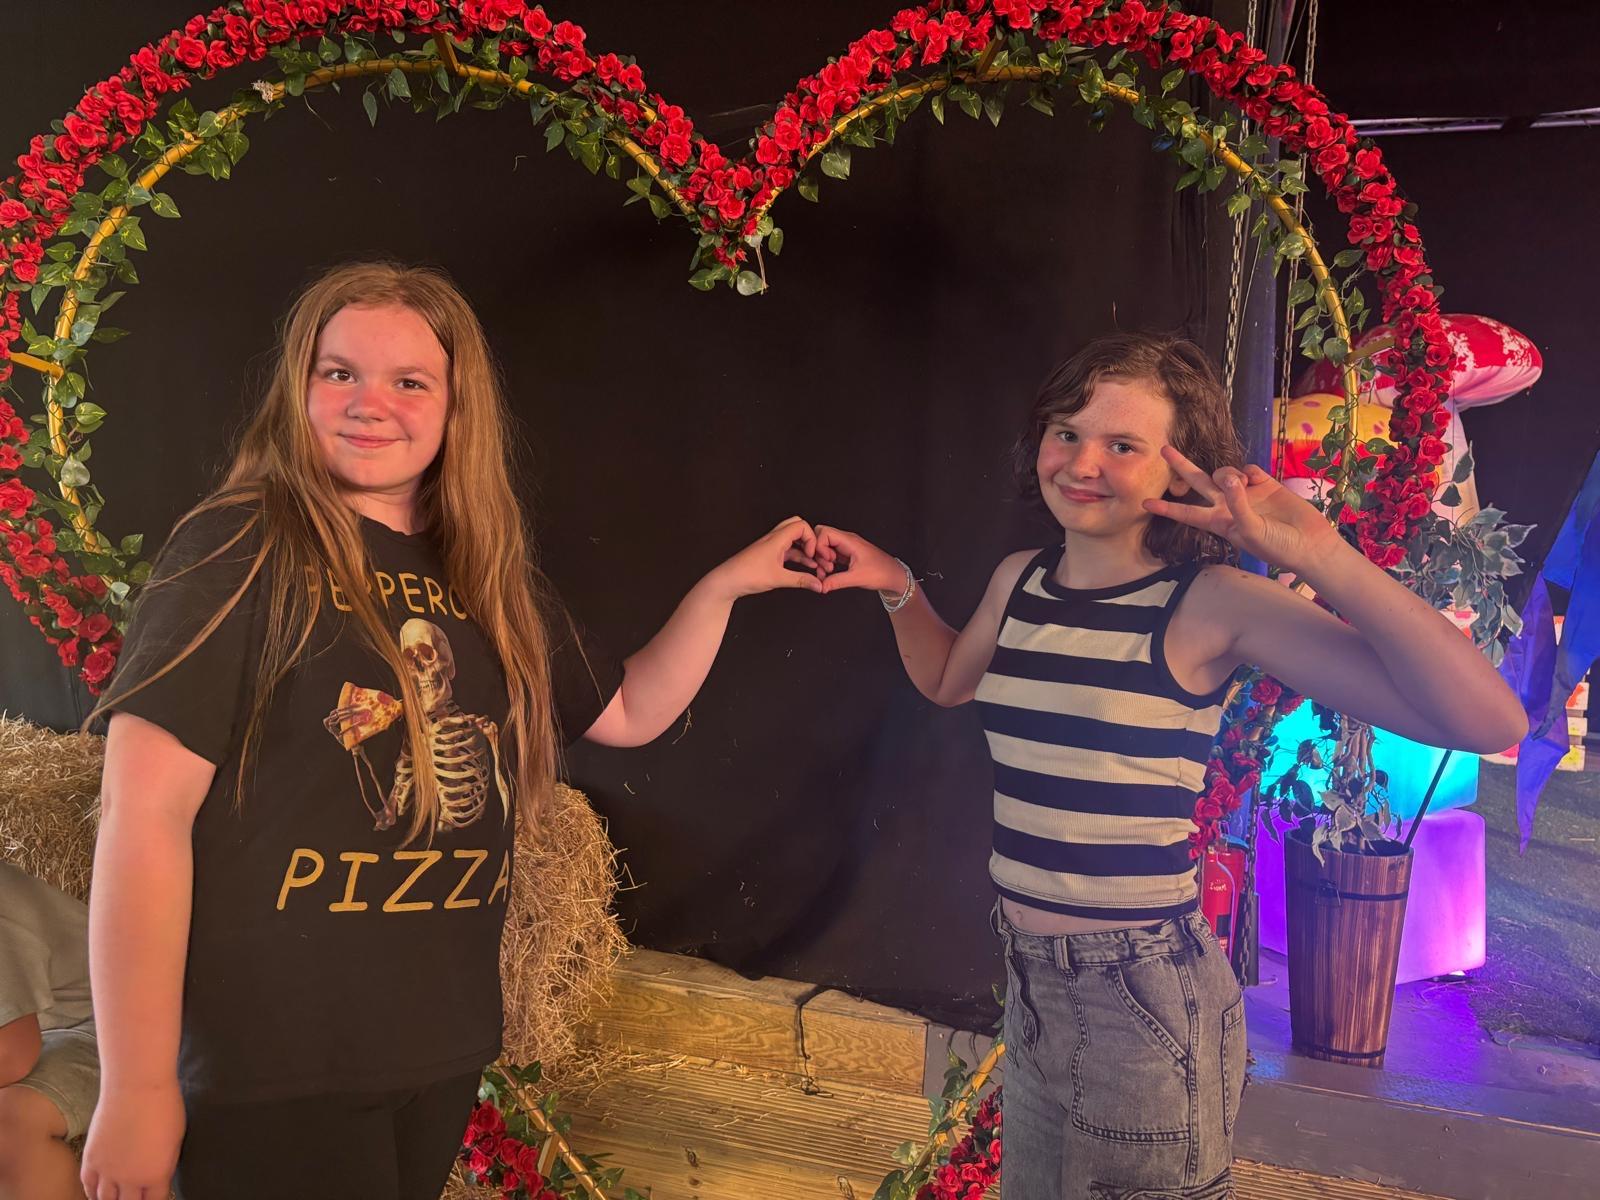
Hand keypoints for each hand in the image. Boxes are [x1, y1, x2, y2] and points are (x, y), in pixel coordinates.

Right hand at [81, 1083, 185, 1199]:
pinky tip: (97, 1194)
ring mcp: (107, 1171)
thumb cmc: (165, 1107)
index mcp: (156, 1175)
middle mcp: (129, 1179)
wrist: (137, 1086)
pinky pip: (88, 1185)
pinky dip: (92, 1193)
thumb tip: (157, 1178)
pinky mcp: (90, 1159)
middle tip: (135, 1197)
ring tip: (117, 1198)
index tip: (155, 1197)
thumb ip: (164, 1165)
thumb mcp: (175, 1141)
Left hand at [706, 516, 822, 599]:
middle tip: (815, 553)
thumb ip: (801, 580)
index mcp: (776, 538)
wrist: (727, 581)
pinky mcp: (768, 555)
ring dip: (804, 549)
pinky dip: (797, 556)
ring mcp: (771, 546)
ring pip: (793, 540)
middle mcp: (774, 538)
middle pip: (797, 527)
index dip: (811, 539)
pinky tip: (805, 568)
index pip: (801, 525)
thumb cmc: (747, 575)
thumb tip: (818, 585)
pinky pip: (787, 551)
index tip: (812, 555)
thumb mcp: (778, 579)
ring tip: (815, 564)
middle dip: (810, 539)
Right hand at [814, 526, 909, 596]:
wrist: (894, 576)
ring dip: (822, 558)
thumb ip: (836, 581)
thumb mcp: (857, 578)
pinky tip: (831, 572)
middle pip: (822, 536)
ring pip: (826, 545)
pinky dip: (827, 561)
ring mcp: (847, 546)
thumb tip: (821, 586)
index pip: (824, 533)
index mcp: (850, 541)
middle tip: (825, 566)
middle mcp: (847, 540)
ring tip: (829, 571)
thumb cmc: (882, 572)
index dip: (819, 546)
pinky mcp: (847, 554)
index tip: (826, 561)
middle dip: (818, 551)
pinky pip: (831, 553)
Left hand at [1144, 447, 1342, 573]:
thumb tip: (1230, 477)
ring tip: (1242, 485)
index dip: (1167, 507)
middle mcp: (1227, 505)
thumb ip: (1237, 504)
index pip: (1187, 513)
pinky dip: (1247, 472)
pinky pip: (1247, 468)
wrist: (1308, 542)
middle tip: (1164, 449)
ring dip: (1226, 474)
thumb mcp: (1250, 530)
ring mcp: (1245, 493)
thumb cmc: (1276, 545)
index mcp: (1218, 522)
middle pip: (1197, 482)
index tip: (1144, 503)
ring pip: (1223, 472)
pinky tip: (1256, 482)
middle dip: (1181, 466)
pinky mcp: (1264, 483)